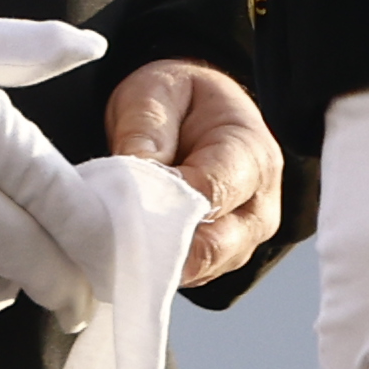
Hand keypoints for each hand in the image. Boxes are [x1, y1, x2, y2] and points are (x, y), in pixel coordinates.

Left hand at [101, 56, 284, 286]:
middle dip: (157, 241)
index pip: (211, 193)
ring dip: (155, 255)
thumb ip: (145, 133)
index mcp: (251, 155)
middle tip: (110, 228)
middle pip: (210, 247)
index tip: (120, 204)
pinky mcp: (221, 261)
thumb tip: (132, 178)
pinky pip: (188, 275)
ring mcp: (242, 240)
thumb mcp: (155, 94)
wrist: (196, 114)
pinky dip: (157, 264)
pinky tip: (132, 241)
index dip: (164, 204)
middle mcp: (258, 206)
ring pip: (197, 268)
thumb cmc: (179, 100)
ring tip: (119, 228)